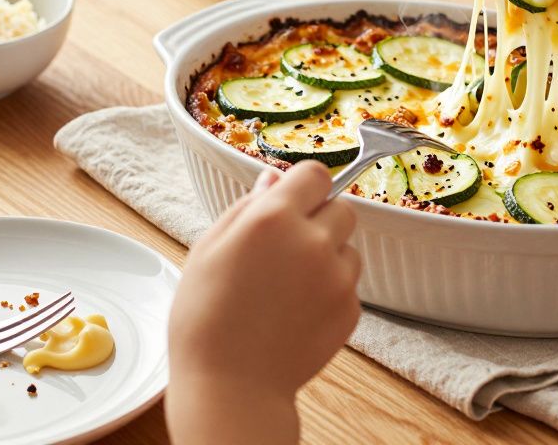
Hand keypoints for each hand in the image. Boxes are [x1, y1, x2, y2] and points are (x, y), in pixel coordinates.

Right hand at [167, 162, 360, 443]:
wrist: (231, 384)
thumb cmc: (206, 317)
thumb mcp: (209, 249)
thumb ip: (246, 206)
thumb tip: (273, 179)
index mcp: (273, 218)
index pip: (316, 173)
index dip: (304, 185)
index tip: (293, 199)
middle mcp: (313, 241)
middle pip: (342, 206)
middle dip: (320, 219)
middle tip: (287, 247)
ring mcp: (337, 277)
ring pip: (349, 247)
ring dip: (328, 255)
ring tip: (288, 285)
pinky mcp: (351, 309)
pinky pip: (349, 283)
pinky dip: (330, 290)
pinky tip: (296, 310)